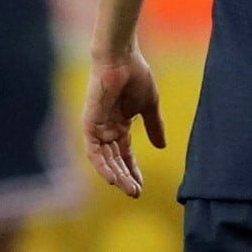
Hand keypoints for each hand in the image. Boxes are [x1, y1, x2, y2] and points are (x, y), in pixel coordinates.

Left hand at [83, 49, 168, 197]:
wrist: (123, 58)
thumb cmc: (135, 75)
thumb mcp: (149, 106)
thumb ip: (154, 126)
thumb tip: (162, 147)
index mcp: (119, 125)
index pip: (125, 154)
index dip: (133, 170)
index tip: (141, 186)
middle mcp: (106, 129)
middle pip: (115, 160)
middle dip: (125, 177)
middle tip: (136, 193)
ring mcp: (97, 127)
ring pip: (104, 159)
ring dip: (116, 175)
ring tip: (129, 189)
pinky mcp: (90, 123)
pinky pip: (94, 150)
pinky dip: (102, 165)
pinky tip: (112, 178)